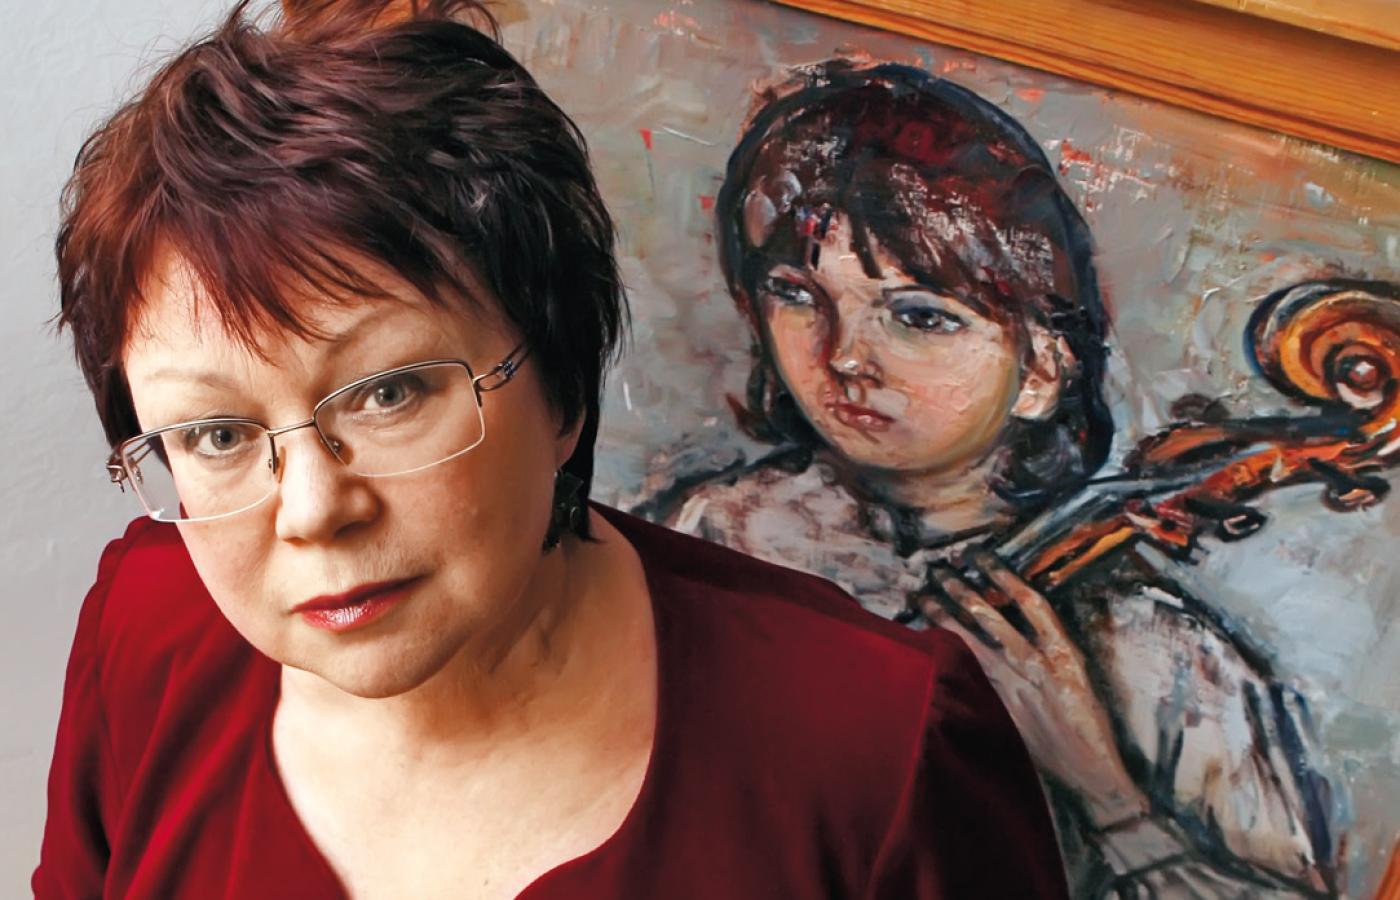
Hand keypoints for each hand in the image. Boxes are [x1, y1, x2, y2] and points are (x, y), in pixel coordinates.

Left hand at [918, 552, 1147, 827]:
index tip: (983, 558)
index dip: (1005, 577)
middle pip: (992, 618)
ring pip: (970, 644)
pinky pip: (965, 677)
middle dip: (964, 592)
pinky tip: (925, 646)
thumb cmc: (1090, 725)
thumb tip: (1022, 619)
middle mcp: (1035, 666)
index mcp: (1063, 654)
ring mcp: (1012, 689)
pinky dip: (945, 659)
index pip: (1031, 604)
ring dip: (945, 619)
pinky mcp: (997, 710)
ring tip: (923, 598)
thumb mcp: (1081, 679)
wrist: (1090, 772)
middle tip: (940, 570)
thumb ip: (1052, 650)